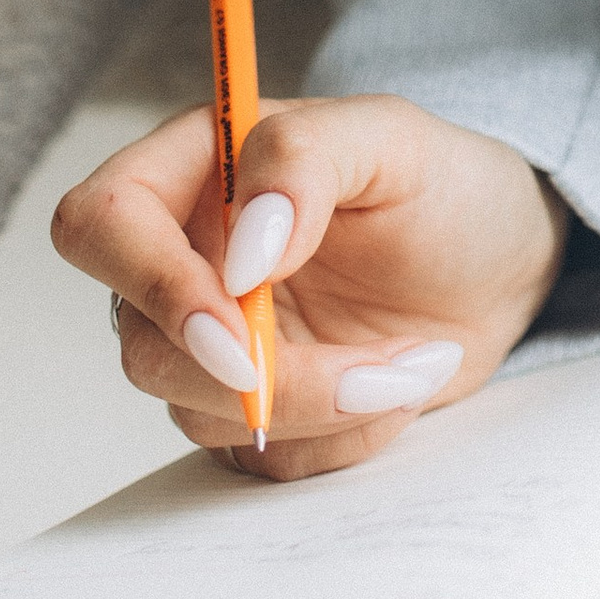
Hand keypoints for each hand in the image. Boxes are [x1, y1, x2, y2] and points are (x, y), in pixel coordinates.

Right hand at [51, 95, 569, 481]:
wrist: (497, 263)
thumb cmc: (441, 184)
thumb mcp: (393, 137)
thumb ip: (304, 159)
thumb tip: (243, 251)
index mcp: (194, 172)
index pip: (102, 225)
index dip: (153, 283)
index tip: (240, 321)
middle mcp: (186, 262)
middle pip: (142, 345)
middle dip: (260, 377)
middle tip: (369, 371)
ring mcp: (215, 345)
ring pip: (200, 414)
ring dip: (324, 406)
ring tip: (418, 361)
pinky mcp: (257, 409)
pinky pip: (263, 460)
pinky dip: (342, 438)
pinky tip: (401, 385)